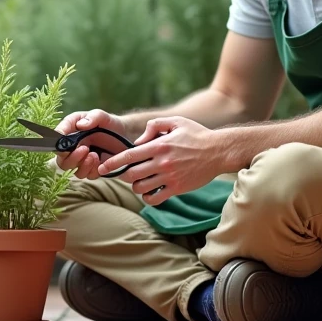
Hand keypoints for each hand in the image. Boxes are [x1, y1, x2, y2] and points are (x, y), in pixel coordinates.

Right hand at [54, 109, 129, 179]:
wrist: (124, 134)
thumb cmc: (108, 123)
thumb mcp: (101, 116)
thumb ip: (93, 117)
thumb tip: (81, 125)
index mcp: (69, 133)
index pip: (56, 143)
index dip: (58, 147)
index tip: (68, 145)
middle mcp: (72, 148)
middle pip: (62, 162)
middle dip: (72, 158)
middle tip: (85, 149)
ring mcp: (82, 161)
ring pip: (73, 171)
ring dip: (83, 165)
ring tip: (95, 155)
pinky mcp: (92, 169)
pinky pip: (88, 176)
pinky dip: (93, 170)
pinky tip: (100, 161)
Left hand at [97, 117, 219, 205]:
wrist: (219, 151)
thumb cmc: (196, 134)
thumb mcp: (175, 122)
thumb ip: (154, 126)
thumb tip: (138, 141)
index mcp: (159, 145)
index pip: (129, 156)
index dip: (112, 162)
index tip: (102, 167)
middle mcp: (162, 162)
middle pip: (131, 174)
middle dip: (123, 175)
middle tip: (124, 173)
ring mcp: (169, 177)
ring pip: (140, 187)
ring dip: (135, 186)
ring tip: (140, 181)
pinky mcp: (177, 188)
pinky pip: (154, 198)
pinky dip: (148, 197)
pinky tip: (150, 191)